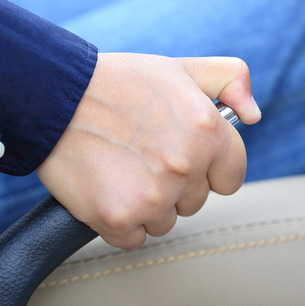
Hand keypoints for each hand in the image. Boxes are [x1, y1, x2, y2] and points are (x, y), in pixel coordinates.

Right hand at [36, 53, 260, 249]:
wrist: (50, 97)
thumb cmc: (116, 82)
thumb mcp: (180, 68)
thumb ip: (229, 80)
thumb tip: (254, 115)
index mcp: (207, 132)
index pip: (230, 177)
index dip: (207, 168)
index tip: (181, 157)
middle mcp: (184, 167)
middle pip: (194, 202)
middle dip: (172, 185)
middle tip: (139, 154)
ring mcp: (151, 198)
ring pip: (164, 222)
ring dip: (145, 204)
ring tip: (119, 168)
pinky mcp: (117, 219)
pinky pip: (133, 238)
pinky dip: (119, 222)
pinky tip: (105, 189)